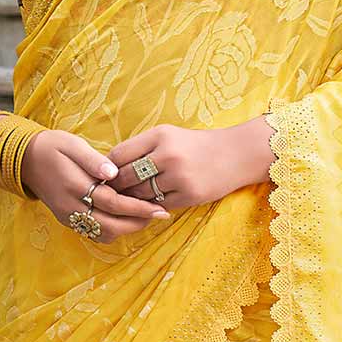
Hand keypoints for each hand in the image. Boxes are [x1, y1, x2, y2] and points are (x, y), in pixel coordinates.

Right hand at [18, 128, 168, 242]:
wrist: (24, 160)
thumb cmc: (52, 146)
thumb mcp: (72, 144)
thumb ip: (93, 159)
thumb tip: (114, 172)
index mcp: (74, 186)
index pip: (113, 203)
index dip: (138, 207)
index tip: (159, 208)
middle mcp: (71, 207)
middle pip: (111, 225)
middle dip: (138, 223)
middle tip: (160, 215)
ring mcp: (68, 216)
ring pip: (103, 234)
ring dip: (127, 228)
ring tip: (146, 216)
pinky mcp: (67, 220)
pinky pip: (94, 233)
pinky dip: (113, 230)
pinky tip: (126, 218)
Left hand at [105, 118, 271, 210]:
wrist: (235, 154)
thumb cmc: (194, 145)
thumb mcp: (168, 135)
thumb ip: (141, 147)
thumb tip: (108, 168)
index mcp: (160, 136)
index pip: (119, 155)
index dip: (109, 168)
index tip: (106, 175)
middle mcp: (169, 155)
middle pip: (127, 177)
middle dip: (117, 186)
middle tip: (111, 192)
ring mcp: (180, 177)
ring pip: (141, 194)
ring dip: (132, 198)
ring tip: (129, 199)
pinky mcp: (190, 195)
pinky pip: (158, 204)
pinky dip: (151, 205)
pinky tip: (149, 203)